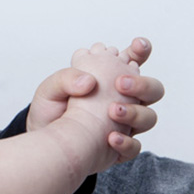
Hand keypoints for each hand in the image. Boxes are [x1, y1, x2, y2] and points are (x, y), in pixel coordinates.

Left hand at [26, 37, 163, 162]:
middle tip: (120, 83)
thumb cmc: (48, 113)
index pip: (133, 61)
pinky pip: (135, 147)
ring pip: (149, 117)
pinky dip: (126, 142)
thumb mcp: (49, 90)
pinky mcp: (120, 149)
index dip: (141, 51)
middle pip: (152, 90)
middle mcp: (122, 101)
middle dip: (142, 84)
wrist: (41, 146)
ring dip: (135, 112)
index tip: (137, 45)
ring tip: (112, 111)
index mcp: (108, 80)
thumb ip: (66, 78)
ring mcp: (124, 125)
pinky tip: (110, 138)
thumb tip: (89, 82)